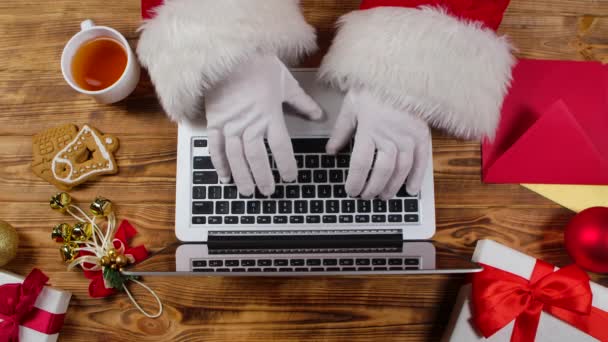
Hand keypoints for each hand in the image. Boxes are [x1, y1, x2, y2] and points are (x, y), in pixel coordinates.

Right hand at [206, 55, 322, 196]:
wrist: (228, 53)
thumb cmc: (258, 65)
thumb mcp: (286, 82)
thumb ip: (302, 103)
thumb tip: (319, 116)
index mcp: (270, 116)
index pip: (281, 147)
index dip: (286, 165)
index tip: (291, 178)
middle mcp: (249, 124)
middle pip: (257, 157)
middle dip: (264, 177)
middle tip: (268, 192)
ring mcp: (230, 124)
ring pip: (236, 157)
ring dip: (243, 176)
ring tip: (248, 192)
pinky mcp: (215, 122)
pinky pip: (215, 147)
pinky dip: (219, 163)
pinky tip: (224, 177)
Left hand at [326, 89, 430, 199]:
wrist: (399, 73)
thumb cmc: (372, 88)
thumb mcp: (351, 107)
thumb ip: (340, 132)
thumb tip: (330, 151)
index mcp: (369, 130)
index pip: (360, 165)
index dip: (355, 182)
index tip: (351, 191)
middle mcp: (389, 136)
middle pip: (381, 172)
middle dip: (372, 188)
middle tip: (366, 197)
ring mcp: (407, 137)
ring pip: (400, 170)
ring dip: (392, 186)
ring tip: (385, 196)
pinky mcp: (422, 135)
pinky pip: (421, 161)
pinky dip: (416, 177)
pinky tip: (411, 190)